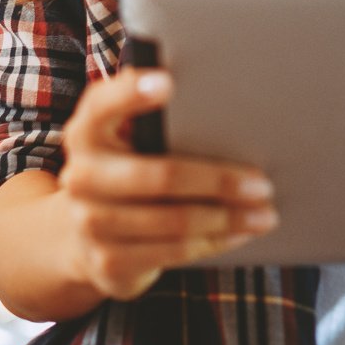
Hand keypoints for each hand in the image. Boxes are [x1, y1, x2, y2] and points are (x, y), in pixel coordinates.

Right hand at [52, 67, 278, 301]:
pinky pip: (175, 251)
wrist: (79, 234)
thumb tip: (229, 106)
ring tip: (264, 212)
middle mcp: (81, 176)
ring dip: (228, 218)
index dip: (132, 93)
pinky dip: (215, 241)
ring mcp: (91, 223)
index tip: (168, 82)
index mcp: (87, 131)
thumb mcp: (126, 140)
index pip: (103, 104)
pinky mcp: (109, 262)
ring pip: (175, 221)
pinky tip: (241, 232)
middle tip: (262, 182)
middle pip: (160, 176)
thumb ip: (157, 121)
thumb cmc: (125, 168)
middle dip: (219, 181)